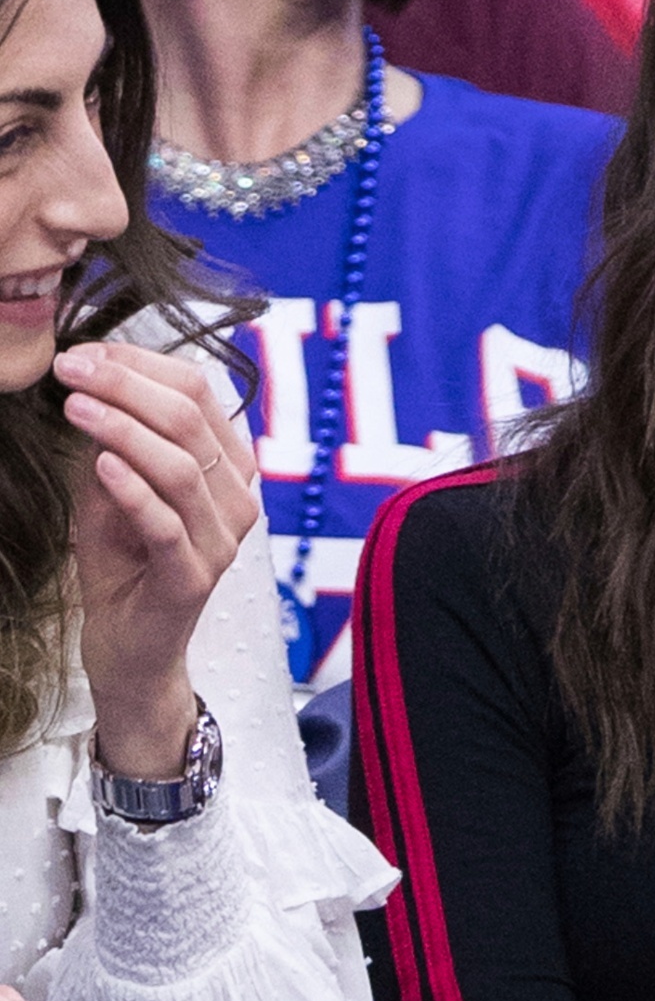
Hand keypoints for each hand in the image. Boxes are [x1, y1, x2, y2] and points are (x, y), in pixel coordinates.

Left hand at [55, 342, 257, 778]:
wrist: (130, 647)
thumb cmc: (126, 563)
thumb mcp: (113, 489)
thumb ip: (114, 441)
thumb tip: (90, 378)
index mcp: (228, 467)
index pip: (200, 392)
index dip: (141, 365)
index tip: (82, 353)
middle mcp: (237, 498)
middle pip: (192, 420)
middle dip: (126, 387)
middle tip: (69, 370)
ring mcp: (222, 539)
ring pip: (181, 466)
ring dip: (123, 429)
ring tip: (74, 408)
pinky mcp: (195, 576)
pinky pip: (166, 523)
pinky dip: (132, 489)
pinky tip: (99, 464)